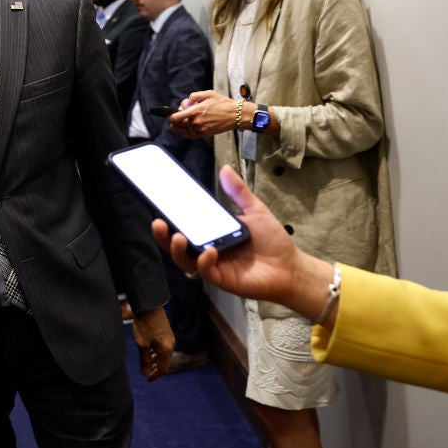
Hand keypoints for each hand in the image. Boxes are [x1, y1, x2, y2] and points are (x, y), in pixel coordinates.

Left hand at [131, 307, 174, 381]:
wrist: (149, 305)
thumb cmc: (145, 324)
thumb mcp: (142, 344)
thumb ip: (144, 360)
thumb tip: (145, 373)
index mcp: (166, 349)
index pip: (163, 368)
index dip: (155, 375)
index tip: (147, 378)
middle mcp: (171, 344)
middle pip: (165, 362)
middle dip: (155, 368)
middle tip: (145, 370)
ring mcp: (169, 338)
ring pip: (164, 354)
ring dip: (155, 359)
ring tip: (145, 360)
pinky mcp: (166, 332)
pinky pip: (163, 347)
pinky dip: (156, 351)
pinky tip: (148, 349)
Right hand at [151, 165, 333, 320]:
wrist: (290, 267)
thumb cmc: (272, 241)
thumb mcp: (254, 210)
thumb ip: (238, 191)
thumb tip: (225, 168)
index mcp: (211, 233)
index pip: (184, 225)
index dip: (170, 216)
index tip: (159, 203)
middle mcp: (206, 249)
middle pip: (176, 244)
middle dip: (163, 235)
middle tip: (158, 222)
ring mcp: (212, 265)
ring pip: (184, 260)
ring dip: (176, 249)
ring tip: (177, 236)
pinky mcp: (221, 279)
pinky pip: (205, 271)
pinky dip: (204, 261)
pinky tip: (210, 251)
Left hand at [171, 90, 237, 138]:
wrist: (236, 115)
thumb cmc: (223, 103)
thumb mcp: (208, 94)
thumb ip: (194, 96)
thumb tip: (186, 103)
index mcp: (196, 111)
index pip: (176, 117)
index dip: (169, 116)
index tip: (167, 114)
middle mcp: (196, 122)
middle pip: (177, 125)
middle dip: (174, 120)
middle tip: (177, 115)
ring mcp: (200, 129)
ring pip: (182, 131)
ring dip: (178, 127)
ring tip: (178, 122)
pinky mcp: (204, 134)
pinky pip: (190, 135)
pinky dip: (184, 133)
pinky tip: (183, 129)